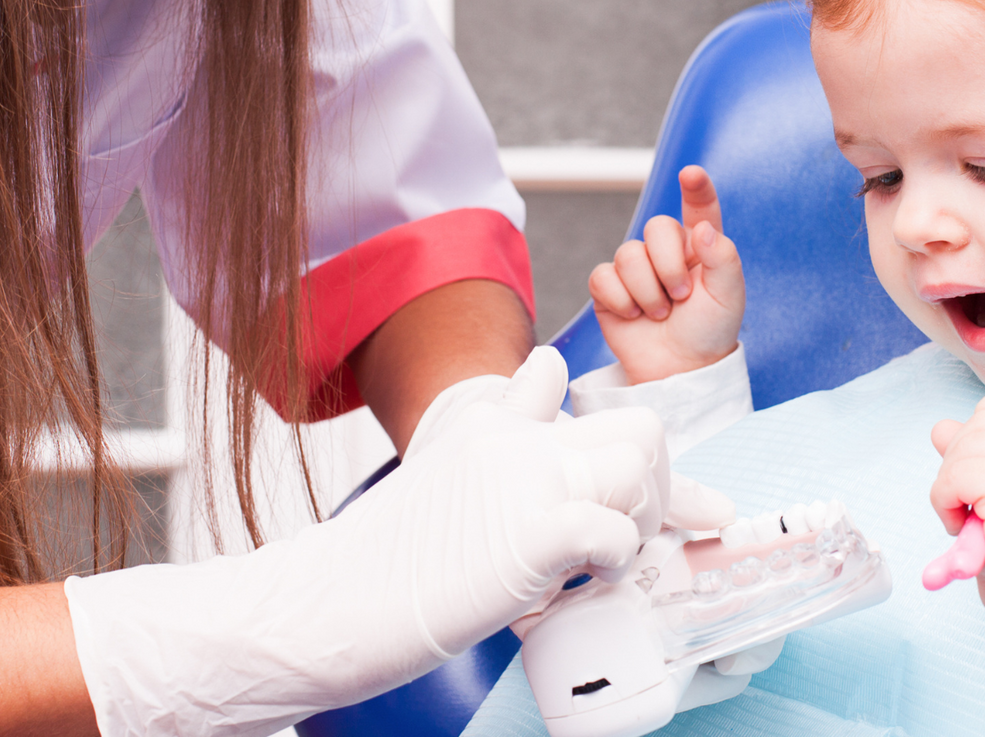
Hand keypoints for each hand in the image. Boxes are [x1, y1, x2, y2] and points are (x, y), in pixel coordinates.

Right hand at [63, 347, 671, 735]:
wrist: (328, 602)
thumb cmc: (382, 560)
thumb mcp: (440, 475)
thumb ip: (494, 442)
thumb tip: (544, 397)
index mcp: (487, 420)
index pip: (564, 382)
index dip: (605, 435)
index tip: (613, 483)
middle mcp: (514, 435)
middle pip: (638, 428)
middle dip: (656, 482)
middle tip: (627, 533)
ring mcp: (526, 478)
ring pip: (641, 473)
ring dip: (641, 523)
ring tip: (602, 563)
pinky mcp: (535, 532)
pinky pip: (619, 534)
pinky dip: (618, 565)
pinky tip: (584, 584)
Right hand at [589, 166, 744, 383]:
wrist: (679, 369)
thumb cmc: (709, 331)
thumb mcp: (729, 297)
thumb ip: (723, 258)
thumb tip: (703, 230)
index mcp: (700, 246)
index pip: (699, 208)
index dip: (695, 189)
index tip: (691, 174)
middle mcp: (666, 251)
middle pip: (656, 227)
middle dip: (668, 265)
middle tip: (681, 297)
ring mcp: (636, 268)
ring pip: (628, 254)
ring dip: (647, 291)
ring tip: (660, 313)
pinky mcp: (609, 287)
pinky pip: (603, 277)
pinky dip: (621, 300)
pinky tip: (634, 315)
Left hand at [928, 382, 984, 627]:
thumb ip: (982, 452)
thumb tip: (942, 427)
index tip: (982, 457)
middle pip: (981, 419)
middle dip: (961, 460)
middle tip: (974, 504)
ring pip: (961, 447)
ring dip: (950, 485)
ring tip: (972, 519)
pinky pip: (953, 476)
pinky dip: (944, 503)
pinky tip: (966, 528)